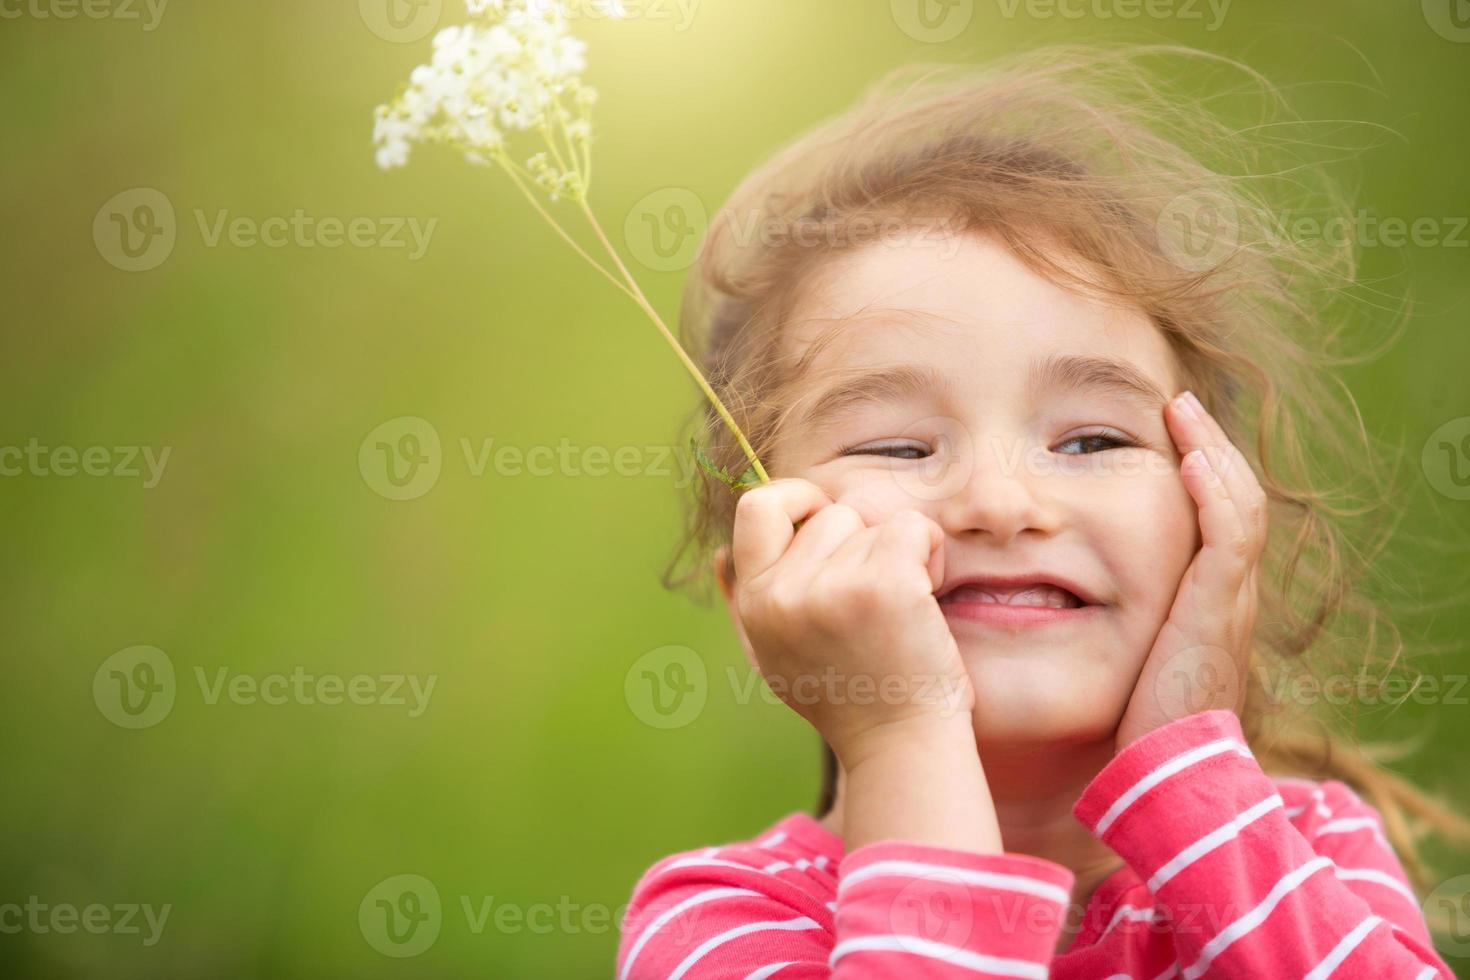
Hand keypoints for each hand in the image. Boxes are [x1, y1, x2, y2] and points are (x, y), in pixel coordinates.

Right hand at [729, 478, 973, 765]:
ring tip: (899, 610)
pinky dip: (930, 554)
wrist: (901, 746)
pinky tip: (926, 600)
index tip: (825, 524)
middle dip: (861, 543)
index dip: (796, 500)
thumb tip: (720, 553)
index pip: (757, 506)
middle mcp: (783, 594)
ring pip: (873, 520)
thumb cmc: (848, 699)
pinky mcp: (884, 585)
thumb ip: (745, 604)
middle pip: (831, 513)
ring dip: (898, 553)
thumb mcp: (774, 656)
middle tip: (875, 599)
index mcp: (755, 604)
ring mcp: (832, 588)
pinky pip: (912, 527)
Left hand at [1114, 390, 1266, 751]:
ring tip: (1183, 411)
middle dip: (1206, 448)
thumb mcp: (1114, 659)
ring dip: (1211, 453)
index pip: (1210, 519)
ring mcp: (1226, 602)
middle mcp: (1224, 596)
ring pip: (1239, 506)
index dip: (1195, 472)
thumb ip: (1089, 619)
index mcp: (1202, 603)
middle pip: (1232, 500)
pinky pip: (1230, 536)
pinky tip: (1189, 459)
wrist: (1165, 775)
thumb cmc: (1131, 726)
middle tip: (1177, 405)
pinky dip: (1215, 492)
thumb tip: (1020, 589)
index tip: (1163, 432)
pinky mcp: (1217, 611)